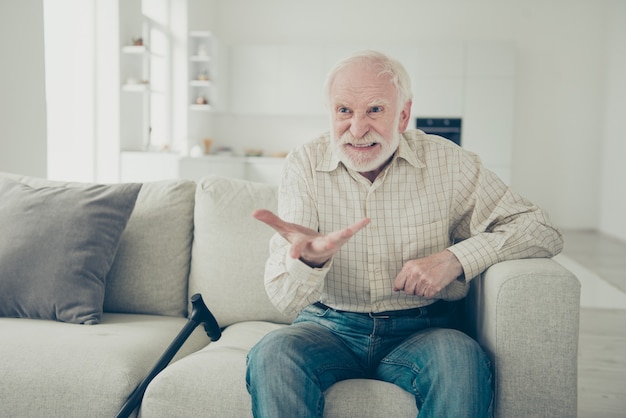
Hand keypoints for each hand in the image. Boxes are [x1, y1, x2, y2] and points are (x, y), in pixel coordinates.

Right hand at [253, 209, 369, 266]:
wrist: (315, 253)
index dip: (295, 252)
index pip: (298, 247)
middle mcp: (318, 247)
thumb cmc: (299, 240)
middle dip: (326, 243)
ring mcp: (331, 244)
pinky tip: (368, 219)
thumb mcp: (284, 230)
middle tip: (332, 240)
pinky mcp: (341, 239)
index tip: (292, 257)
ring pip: (339, 239)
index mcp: (303, 245)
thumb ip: (271, 220)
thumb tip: (253, 212)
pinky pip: (350, 233)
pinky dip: (358, 226)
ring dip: (346, 234)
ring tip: (354, 228)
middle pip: (322, 245)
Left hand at [393, 250, 463, 298]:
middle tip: (420, 284)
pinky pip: (427, 296)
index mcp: (409, 267)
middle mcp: (415, 273)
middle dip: (413, 290)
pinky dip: (430, 293)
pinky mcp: (433, 286)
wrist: (449, 261)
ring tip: (428, 283)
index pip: (398, 284)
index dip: (401, 287)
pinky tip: (433, 285)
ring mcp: (424, 280)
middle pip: (408, 291)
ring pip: (418, 294)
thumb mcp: (415, 264)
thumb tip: (396, 288)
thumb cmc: (432, 263)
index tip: (405, 287)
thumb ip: (405, 275)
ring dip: (423, 291)